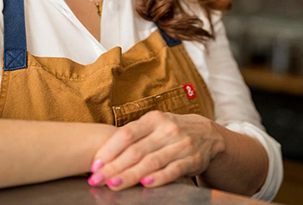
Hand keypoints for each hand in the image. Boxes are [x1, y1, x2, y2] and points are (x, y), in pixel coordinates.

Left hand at [87, 110, 225, 190]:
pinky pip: (174, 170)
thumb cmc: (171, 131)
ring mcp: (181, 144)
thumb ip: (134, 135)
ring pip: (152, 162)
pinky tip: (145, 184)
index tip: (95, 165)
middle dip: (114, 167)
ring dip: (131, 175)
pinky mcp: (193, 159)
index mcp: (154, 119)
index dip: (109, 150)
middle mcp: (167, 130)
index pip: (127, 134)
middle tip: (97, 180)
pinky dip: (159, 178)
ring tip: (114, 184)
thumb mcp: (154, 125)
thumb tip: (103, 153)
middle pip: (136, 151)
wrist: (207, 134)